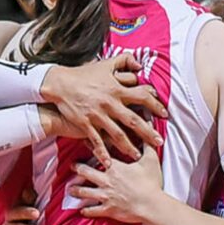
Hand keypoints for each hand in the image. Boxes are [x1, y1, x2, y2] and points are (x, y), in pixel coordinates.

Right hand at [42, 53, 166, 166]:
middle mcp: (109, 103)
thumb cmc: (83, 74)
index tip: (165, 114)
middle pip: (133, 120)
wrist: (59, 83)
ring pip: (117, 134)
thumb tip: (139, 64)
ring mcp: (97, 115)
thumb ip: (124, 61)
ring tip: (138, 156)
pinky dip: (102, 153)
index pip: (142, 96)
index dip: (155, 105)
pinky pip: (96, 141)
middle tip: (158, 142)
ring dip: (129, 146)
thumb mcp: (104, 64)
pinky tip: (109, 163)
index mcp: (116, 89)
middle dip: (147, 132)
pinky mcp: (86, 124)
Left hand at [70, 144, 162, 223]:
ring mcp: (106, 196)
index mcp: (115, 167)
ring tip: (70, 189)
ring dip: (76, 190)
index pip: (99, 153)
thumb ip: (147, 144)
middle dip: (77, 168)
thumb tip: (149, 127)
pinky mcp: (108, 209)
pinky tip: (82, 210)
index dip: (90, 146)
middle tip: (72, 166)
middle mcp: (106, 180)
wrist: (152, 205)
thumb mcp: (151, 160)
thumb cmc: (152, 183)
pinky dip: (86, 211)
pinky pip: (93, 210)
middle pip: (86, 172)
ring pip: (85, 192)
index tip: (83, 140)